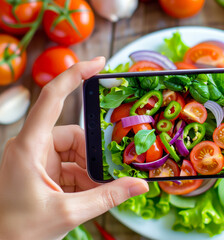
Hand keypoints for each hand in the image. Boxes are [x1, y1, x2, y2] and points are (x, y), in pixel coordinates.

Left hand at [0, 57, 148, 239]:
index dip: (75, 75)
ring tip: (97, 193)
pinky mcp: (41, 170)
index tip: (99, 63)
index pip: (53, 98)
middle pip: (75, 135)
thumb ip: (108, 197)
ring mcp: (36, 158)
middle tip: (109, 176)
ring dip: (89, 173)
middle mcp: (32, 146)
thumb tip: (139, 185)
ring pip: (75, 153)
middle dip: (94, 157)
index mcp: (29, 146)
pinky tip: (88, 196)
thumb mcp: (68, 213)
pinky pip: (70, 167)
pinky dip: (83, 181)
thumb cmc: (19, 231)